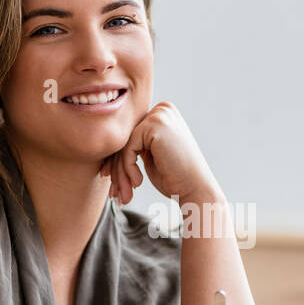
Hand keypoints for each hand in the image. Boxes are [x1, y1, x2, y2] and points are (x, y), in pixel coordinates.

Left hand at [98, 101, 220, 205]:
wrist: (196, 189)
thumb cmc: (174, 177)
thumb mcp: (152, 155)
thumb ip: (136, 143)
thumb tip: (107, 144)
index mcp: (163, 113)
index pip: (130, 135)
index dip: (117, 160)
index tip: (113, 182)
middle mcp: (162, 109)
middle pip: (125, 138)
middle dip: (117, 169)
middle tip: (115, 193)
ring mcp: (159, 115)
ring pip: (124, 144)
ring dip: (120, 173)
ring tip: (124, 195)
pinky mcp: (155, 125)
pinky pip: (127, 148)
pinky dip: (127, 168)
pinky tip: (138, 182)